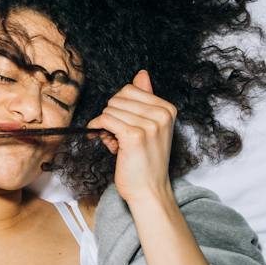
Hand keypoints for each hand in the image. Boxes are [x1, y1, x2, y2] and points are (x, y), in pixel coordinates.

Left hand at [87, 70, 176, 206]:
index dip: (120, 107)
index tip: (122, 124)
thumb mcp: (150, 127)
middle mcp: (162, 114)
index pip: (130, 89)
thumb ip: (145, 99)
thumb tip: (142, 74)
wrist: (149, 190)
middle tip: (116, 135)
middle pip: (118, 97)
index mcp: (167, 109)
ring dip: (105, 125)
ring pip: (110, 109)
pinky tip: (104, 140)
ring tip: (115, 142)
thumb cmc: (146, 161)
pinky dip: (98, 128)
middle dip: (112, 114)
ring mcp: (149, 125)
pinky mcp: (134, 136)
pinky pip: (105, 119)